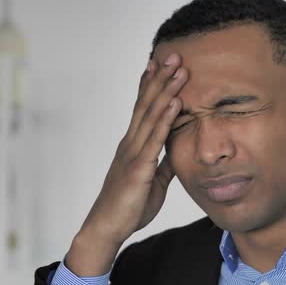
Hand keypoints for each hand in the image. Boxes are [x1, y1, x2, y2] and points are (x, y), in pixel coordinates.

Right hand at [65, 54, 187, 275]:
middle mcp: (131, 144)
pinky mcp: (138, 167)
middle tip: (174, 56)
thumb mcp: (153, 183)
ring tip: (178, 70)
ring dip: (166, 91)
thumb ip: (163, 166)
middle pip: (146, 104)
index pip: (142, 110)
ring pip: (150, 115)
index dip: (151, 86)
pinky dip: (165, 119)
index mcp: (133, 146)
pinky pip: (155, 139)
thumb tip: (176, 154)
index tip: (160, 66)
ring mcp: (133, 153)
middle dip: (161, 79)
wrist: (107, 228)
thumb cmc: (128, 207)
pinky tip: (175, 102)